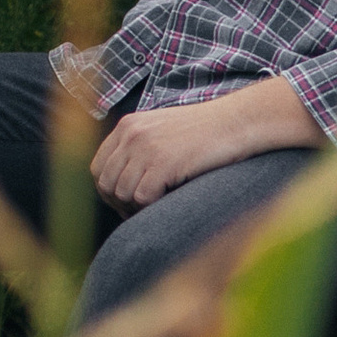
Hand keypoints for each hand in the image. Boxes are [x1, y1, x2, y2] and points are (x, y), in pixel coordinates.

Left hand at [90, 78, 321, 206]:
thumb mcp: (162, 132)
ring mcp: (145, 147)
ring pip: (122, 193)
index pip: (98, 167)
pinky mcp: (162, 162)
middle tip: (140, 213)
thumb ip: (138, 150)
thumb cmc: (206, 133)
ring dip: (137, 207)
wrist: (237, 122)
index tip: (126, 204)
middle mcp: (131, 134)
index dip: (109, 191)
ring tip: (157, 208)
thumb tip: (121, 187)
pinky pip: (142, 197)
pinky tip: (169, 201)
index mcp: (128, 126)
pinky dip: (153, 206)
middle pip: (106, 183)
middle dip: (120, 204)